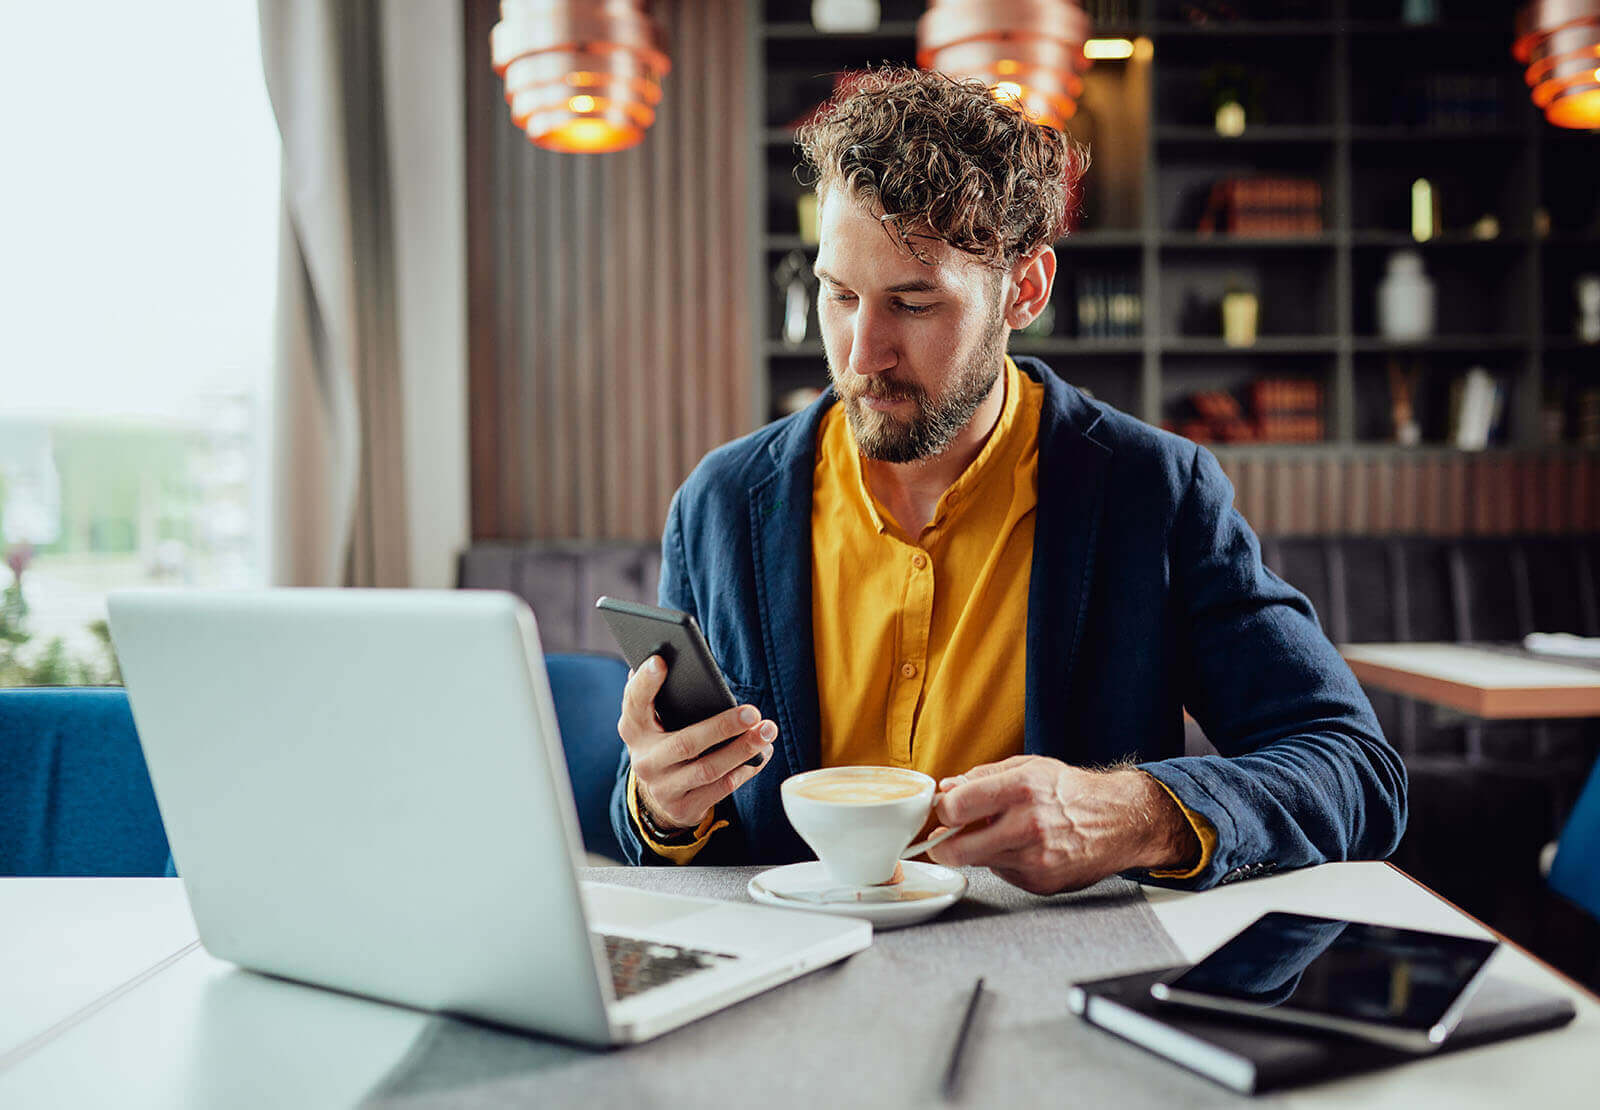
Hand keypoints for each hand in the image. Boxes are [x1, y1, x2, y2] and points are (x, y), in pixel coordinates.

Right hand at [618, 655, 776, 831]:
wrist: (659, 794)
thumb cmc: (666, 740)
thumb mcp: (656, 719)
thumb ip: (662, 694)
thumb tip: (668, 655)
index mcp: (634, 728)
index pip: (635, 702)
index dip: (646, 682)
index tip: (661, 660)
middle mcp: (644, 759)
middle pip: (685, 743)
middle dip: (722, 727)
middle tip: (752, 712)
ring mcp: (663, 787)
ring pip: (708, 769)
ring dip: (743, 749)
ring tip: (767, 731)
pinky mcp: (683, 807)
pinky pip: (721, 789)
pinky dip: (745, 770)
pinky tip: (762, 754)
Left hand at [924, 755, 1197, 894]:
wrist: (1119, 821)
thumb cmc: (1070, 792)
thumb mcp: (1028, 767)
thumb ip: (982, 776)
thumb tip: (945, 788)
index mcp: (1021, 789)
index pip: (956, 807)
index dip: (942, 810)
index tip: (944, 811)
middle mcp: (1028, 826)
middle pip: (957, 850)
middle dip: (942, 846)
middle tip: (944, 839)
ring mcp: (1035, 859)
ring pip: (978, 863)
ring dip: (977, 851)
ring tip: (997, 834)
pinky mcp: (1040, 882)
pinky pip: (1003, 874)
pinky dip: (1004, 862)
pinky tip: (1022, 848)